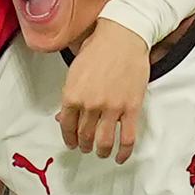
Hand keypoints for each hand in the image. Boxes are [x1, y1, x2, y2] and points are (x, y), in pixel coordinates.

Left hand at [57, 18, 148, 162]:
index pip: (66, 125)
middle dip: (84, 145)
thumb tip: (62, 116)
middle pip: (85, 135)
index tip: (71, 143)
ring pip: (104, 141)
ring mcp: (112, 108)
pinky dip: (124, 152)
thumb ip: (70, 96)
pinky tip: (120, 156)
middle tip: (85, 148)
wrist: (122, 37)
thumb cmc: (97, 49)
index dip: (68, 137)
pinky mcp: (131, 108)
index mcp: (72, 94)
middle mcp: (90, 104)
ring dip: (101, 151)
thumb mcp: (74, 71)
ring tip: (100, 152)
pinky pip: (127, 137)